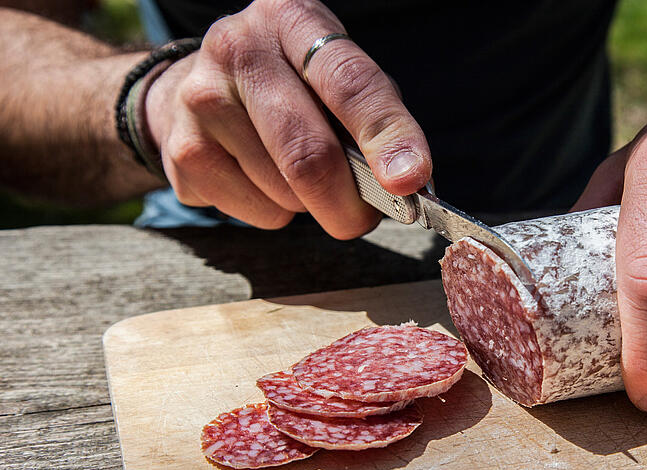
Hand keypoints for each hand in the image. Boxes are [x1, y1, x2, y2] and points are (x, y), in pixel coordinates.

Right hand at [144, 0, 430, 233]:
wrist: (196, 88)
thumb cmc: (291, 87)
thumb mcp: (333, 77)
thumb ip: (372, 118)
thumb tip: (407, 182)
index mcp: (293, 19)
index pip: (350, 83)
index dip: (386, 135)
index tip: (410, 179)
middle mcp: (240, 48)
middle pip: (309, 153)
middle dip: (350, 204)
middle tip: (364, 218)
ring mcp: (202, 99)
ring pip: (285, 192)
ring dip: (313, 205)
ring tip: (302, 177)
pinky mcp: (182, 151)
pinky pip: (257, 212)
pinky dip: (279, 213)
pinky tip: (262, 179)